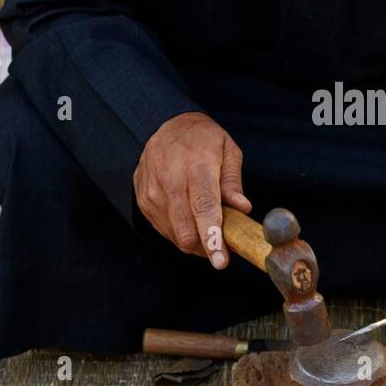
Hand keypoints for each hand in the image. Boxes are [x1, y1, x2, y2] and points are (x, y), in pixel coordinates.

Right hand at [133, 111, 250, 266]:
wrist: (166, 125)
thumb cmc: (203, 140)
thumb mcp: (228, 150)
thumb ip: (233, 181)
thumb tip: (242, 208)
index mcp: (196, 165)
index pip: (204, 206)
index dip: (212, 236)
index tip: (220, 260)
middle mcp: (170, 179)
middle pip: (186, 229)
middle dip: (206, 247)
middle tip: (223, 246)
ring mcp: (153, 191)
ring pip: (175, 234)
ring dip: (195, 241)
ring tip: (207, 224)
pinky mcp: (143, 200)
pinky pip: (164, 230)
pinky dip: (181, 232)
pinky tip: (190, 217)